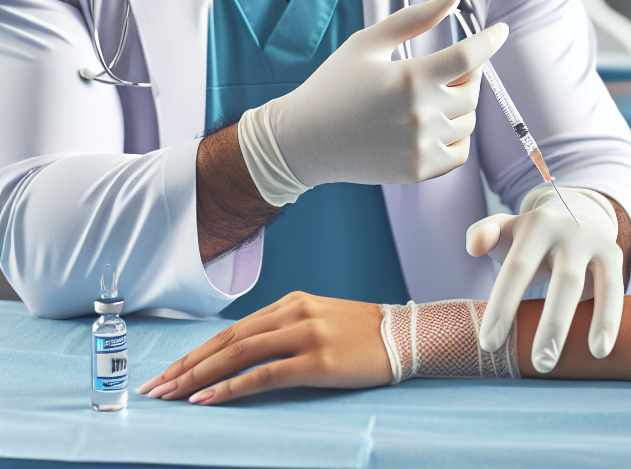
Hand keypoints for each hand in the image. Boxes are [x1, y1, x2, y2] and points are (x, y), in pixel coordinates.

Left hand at [136, 293, 390, 404]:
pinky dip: (230, 387)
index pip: (232, 329)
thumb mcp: (319, 322)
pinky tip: (207, 399)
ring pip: (238, 354)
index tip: (168, 372)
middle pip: (227, 340)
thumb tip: (244, 354)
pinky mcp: (317, 360)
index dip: (196, 352)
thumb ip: (285, 331)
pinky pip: (263, 375)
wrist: (403, 336)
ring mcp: (305, 335)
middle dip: (186, 365)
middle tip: (155, 386)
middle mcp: (294, 313)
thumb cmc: (362, 334)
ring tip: (170, 394)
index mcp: (292, 302)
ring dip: (198, 376)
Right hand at [245, 0, 507, 190]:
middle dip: (468, 73)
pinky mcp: (419, 170)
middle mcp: (421, 114)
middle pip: (473, 89)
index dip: (491, 39)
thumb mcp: (368, 42)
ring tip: (434, 95)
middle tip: (449, 67)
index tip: (500, 30)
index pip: (470, 55)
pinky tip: (434, 122)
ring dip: (462, 104)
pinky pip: (460, 151)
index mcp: (411, 77)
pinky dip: (457, 135)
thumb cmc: (335, 85)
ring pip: (469, 120)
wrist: (304, 141)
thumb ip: (415, 18)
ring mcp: (422, 146)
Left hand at [466, 186, 623, 373]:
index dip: (504, 306)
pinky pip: (615, 290)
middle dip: (552, 325)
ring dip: (586, 324)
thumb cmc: (530, 239)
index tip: (490, 345)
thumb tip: (474, 247)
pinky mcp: (614, 255)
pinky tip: (600, 351)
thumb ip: (483, 234)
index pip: (518, 268)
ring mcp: (593, 242)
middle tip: (538, 365)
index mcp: (537, 224)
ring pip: (592, 286)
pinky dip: (609, 320)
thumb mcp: (506, 230)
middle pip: (563, 280)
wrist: (576, 215)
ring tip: (572, 361)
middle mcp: (569, 231)